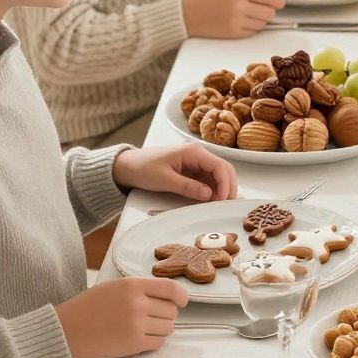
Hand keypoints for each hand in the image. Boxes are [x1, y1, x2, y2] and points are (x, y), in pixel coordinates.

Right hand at [56, 276, 188, 357]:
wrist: (66, 331)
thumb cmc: (88, 308)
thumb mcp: (114, 288)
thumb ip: (140, 289)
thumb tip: (169, 296)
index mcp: (132, 285)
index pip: (171, 288)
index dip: (181, 296)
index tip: (182, 301)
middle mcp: (137, 303)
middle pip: (172, 310)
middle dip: (165, 315)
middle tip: (150, 317)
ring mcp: (136, 324)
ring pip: (168, 328)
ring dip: (160, 329)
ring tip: (142, 328)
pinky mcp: (133, 344)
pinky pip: (159, 343)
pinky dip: (153, 341)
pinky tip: (139, 338)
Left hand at [112, 141, 237, 202]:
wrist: (128, 166)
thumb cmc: (143, 168)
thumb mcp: (165, 179)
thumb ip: (188, 187)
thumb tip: (208, 195)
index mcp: (194, 151)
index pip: (220, 167)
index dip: (225, 185)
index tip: (222, 201)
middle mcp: (199, 154)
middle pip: (224, 170)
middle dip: (228, 187)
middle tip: (226, 206)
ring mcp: (197, 163)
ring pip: (218, 176)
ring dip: (222, 190)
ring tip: (219, 206)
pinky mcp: (193, 171)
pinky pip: (209, 180)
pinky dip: (213, 191)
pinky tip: (211, 202)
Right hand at [182, 0, 285, 39]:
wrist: (189, 13)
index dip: (278, 1)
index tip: (281, 3)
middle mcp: (239, 6)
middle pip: (269, 13)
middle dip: (268, 11)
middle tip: (261, 9)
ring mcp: (236, 21)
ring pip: (262, 23)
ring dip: (260, 20)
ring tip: (248, 15)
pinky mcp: (233, 33)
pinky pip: (253, 32)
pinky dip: (251, 28)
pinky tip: (241, 22)